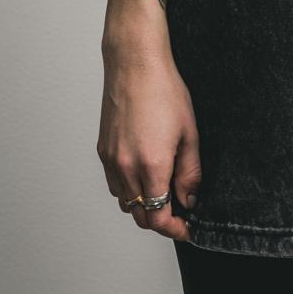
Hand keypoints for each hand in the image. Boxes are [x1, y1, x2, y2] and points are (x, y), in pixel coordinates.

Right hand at [97, 44, 201, 241]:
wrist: (135, 64)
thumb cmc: (164, 91)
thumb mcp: (189, 132)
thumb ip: (190, 172)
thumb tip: (190, 199)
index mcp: (151, 165)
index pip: (158, 217)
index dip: (174, 229)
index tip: (187, 228)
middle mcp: (126, 168)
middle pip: (140, 216)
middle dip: (161, 220)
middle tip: (180, 212)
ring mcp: (111, 160)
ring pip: (125, 202)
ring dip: (144, 205)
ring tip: (164, 191)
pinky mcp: (102, 151)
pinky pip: (114, 184)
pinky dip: (129, 190)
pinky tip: (144, 174)